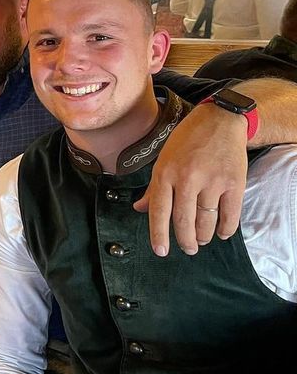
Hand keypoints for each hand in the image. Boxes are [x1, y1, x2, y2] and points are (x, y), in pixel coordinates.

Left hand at [133, 103, 247, 256]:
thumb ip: (153, 188)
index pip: (159, 211)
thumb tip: (140, 208)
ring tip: (201, 240)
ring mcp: (212, 181)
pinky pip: (230, 215)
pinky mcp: (234, 183)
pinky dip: (225, 229)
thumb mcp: (163, 159)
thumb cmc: (187, 140)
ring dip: (203, 236)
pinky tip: (220, 233)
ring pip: (206, 221)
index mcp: (165, 173)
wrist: (219, 121)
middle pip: (183, 220)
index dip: (158, 234)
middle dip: (185, 240)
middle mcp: (187, 179)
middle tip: (187, 249)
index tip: (160, 252)